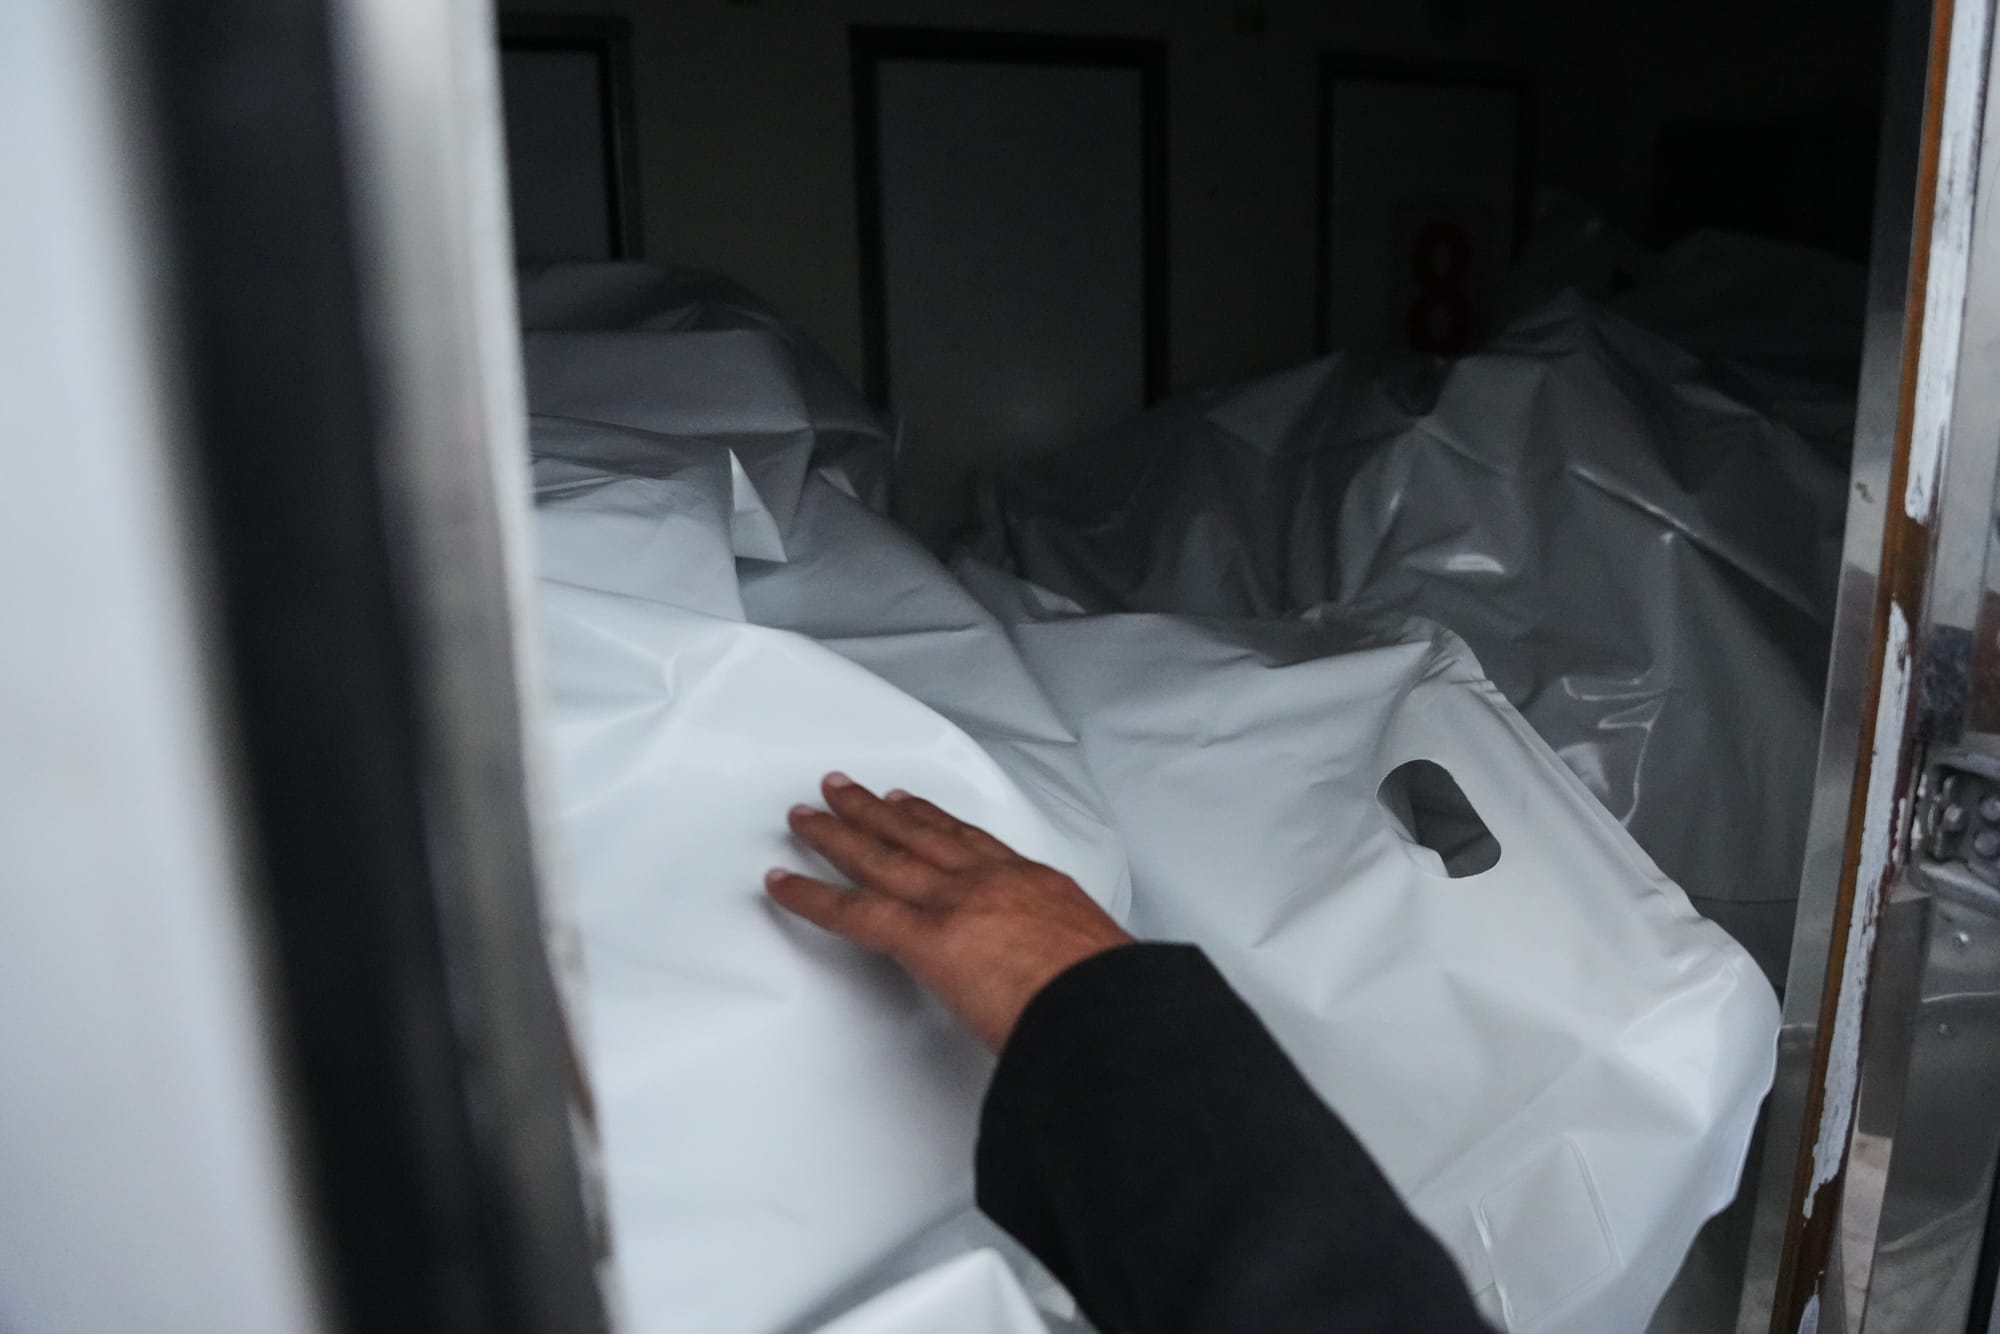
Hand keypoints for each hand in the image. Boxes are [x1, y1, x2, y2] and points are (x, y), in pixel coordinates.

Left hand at [766, 773, 1133, 1051]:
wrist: (1108, 1007)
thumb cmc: (1111, 995)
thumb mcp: (1096, 960)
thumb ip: (1061, 959)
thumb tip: (1057, 979)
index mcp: (1033, 884)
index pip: (971, 842)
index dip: (933, 819)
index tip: (910, 804)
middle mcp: (988, 880)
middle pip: (917, 833)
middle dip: (875, 809)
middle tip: (844, 789)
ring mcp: (953, 904)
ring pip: (881, 856)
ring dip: (836, 832)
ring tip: (805, 816)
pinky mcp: (925, 938)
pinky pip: (852, 911)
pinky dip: (810, 894)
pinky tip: (783, 882)